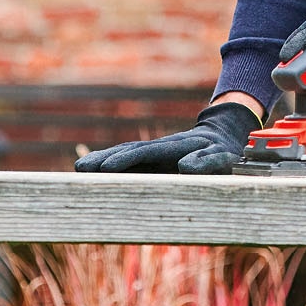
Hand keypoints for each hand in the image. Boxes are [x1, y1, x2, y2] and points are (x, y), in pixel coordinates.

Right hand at [72, 102, 259, 174]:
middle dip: (104, 159)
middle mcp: (161, 147)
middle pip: (128, 151)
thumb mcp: (223, 157)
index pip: (145, 153)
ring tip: (79, 169)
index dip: (125, 160)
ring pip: (125, 153)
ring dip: (103, 160)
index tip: (105, 168)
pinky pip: (130, 159)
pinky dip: (112, 163)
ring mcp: (156, 152)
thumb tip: (184, 167)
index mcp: (176, 147)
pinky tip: (95, 170)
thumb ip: (207, 162)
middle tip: (80, 169)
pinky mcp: (154, 158)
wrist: (224, 134)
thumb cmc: (226, 151)